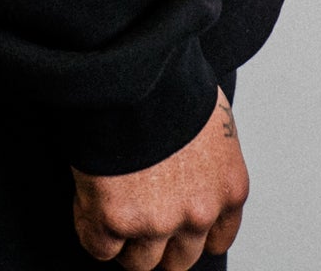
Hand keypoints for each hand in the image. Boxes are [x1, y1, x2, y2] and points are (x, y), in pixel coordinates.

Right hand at [71, 87, 247, 269]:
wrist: (134, 69)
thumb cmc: (171, 80)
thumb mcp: (210, 119)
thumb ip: (206, 160)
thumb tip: (189, 170)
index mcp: (229, 188)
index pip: (218, 239)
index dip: (191, 231)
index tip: (176, 222)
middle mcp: (199, 213)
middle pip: (179, 260)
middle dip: (159, 241)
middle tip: (139, 213)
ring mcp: (157, 221)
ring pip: (139, 262)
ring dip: (124, 238)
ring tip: (112, 202)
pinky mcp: (115, 220)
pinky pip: (99, 247)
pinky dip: (91, 228)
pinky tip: (91, 200)